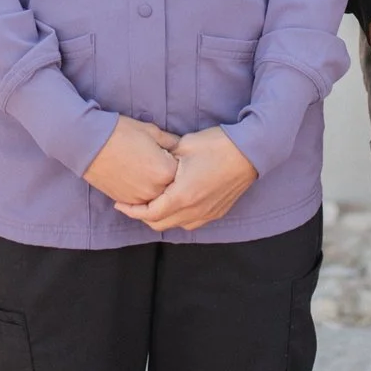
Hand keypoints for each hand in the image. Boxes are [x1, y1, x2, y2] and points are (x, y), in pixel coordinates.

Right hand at [83, 116, 181, 206]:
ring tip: (142, 168)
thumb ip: (171, 142)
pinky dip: (140, 192)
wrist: (89, 143)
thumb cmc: (121, 132)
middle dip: (165, 174)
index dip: (175, 160)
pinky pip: (140, 201)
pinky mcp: (125, 201)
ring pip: (156, 196)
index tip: (168, 153)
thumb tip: (180, 146)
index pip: (182, 170)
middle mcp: (156, 190)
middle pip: (171, 186)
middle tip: (153, 160)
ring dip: (154, 185)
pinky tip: (134, 177)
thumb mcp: (151, 131)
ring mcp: (139, 198)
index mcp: (166, 171)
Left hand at [118, 127, 258, 231]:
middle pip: (159, 224)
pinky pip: (191, 222)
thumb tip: (152, 161)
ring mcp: (207, 213)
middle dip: (143, 216)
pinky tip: (175, 204)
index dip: (131, 210)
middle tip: (132, 204)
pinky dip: (178, 217)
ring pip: (176, 225)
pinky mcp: (217, 212)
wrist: (250, 151)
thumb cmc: (217, 145)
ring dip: (161, 218)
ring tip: (152, 203)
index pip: (148, 213)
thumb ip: (164, 157)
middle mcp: (194, 211)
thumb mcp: (183, 146)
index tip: (120, 203)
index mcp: (182, 196)